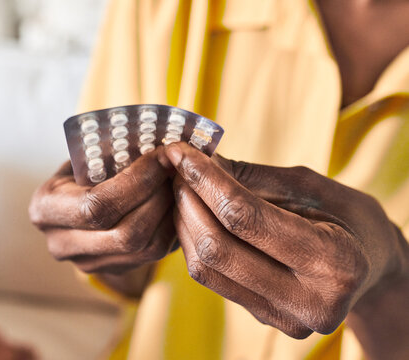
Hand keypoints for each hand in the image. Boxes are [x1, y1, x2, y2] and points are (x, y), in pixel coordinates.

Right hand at [29, 148, 175, 274]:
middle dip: (160, 198)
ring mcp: (87, 263)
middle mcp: (61, 243)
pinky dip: (172, 227)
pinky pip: (153, 255)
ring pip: (145, 248)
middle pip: (126, 233)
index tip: (163, 156)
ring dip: (171, 213)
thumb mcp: (84, 156)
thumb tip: (162, 144)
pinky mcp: (112, 270)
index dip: (138, 180)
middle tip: (178, 170)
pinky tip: (178, 203)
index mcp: (46, 208)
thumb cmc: (82, 169)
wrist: (73, 200)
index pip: (98, 204)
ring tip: (180, 185)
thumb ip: (111, 154)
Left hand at [164, 143, 408, 338]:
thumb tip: (199, 162)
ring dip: (184, 222)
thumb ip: (253, 177)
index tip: (182, 153)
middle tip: (177, 169)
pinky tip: (193, 215)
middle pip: (217, 249)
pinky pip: (212, 279)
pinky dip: (194, 242)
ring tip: (182, 188)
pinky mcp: (264, 318)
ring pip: (206, 268)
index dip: (206, 181)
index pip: (245, 217)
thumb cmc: (349, 217)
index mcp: (334, 261)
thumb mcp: (311, 186)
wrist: (371, 267)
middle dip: (188, 201)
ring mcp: (284, 317)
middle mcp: (308, 301)